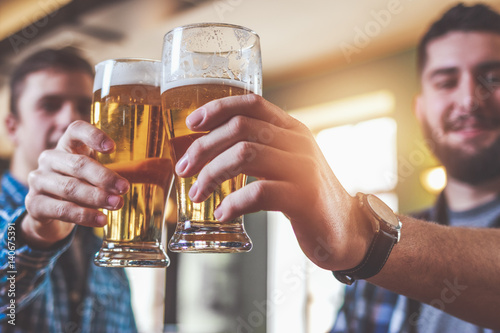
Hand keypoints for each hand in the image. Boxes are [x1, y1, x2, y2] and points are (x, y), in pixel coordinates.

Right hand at [22, 120, 129, 248]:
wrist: (50, 215)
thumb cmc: (82, 186)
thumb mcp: (97, 174)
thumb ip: (121, 168)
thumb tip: (165, 167)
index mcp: (68, 145)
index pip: (76, 130)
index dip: (93, 136)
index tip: (113, 147)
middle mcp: (50, 158)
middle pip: (77, 164)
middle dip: (104, 177)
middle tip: (124, 188)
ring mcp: (39, 180)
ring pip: (70, 188)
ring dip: (96, 197)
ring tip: (118, 205)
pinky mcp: (34, 204)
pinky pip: (60, 209)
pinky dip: (83, 215)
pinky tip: (101, 220)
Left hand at [175, 94, 371, 269]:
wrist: (347, 231)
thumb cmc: (308, 197)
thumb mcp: (288, 163)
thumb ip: (262, 150)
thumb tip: (211, 151)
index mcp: (292, 130)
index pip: (252, 103)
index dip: (218, 108)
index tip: (192, 123)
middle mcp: (298, 143)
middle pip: (240, 128)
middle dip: (203, 148)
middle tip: (184, 169)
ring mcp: (302, 168)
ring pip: (244, 155)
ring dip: (212, 175)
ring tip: (197, 194)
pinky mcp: (303, 198)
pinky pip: (258, 192)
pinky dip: (233, 203)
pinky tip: (222, 214)